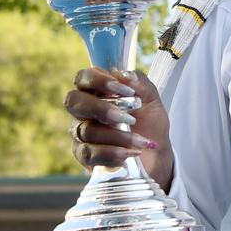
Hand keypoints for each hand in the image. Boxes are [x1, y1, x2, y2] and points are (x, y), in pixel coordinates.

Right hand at [64, 68, 174, 188]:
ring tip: (140, 141)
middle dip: (102, 108)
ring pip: (87, 131)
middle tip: (128, 118)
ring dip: (118, 136)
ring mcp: (81, 133)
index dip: (99, 80)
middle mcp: (84, 111)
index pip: (84, 77)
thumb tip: (123, 74)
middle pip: (74, 101)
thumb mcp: (152, 101)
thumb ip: (140, 84)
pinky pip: (88, 153)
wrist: (156, 156)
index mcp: (98, 92)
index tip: (125, 90)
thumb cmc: (150, 125)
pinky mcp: (84, 156)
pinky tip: (129, 154)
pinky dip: (111, 153)